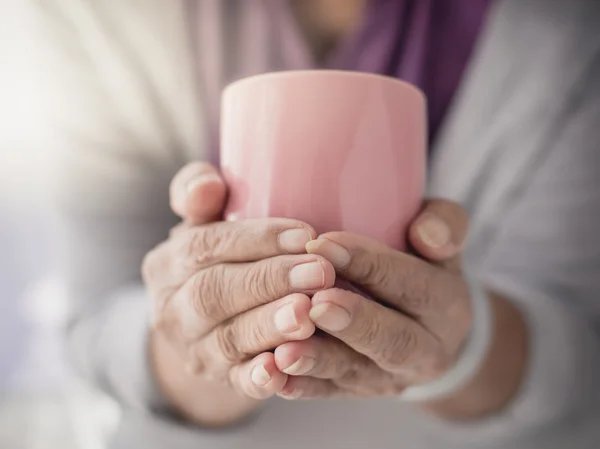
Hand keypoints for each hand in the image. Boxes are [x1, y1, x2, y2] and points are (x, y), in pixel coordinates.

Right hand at [143, 162, 335, 425]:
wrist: (206, 322)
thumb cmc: (219, 259)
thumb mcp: (203, 223)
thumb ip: (199, 193)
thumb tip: (209, 184)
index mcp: (167, 264)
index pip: (205, 246)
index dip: (255, 240)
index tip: (306, 234)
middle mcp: (172, 310)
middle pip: (215, 294)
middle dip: (269, 281)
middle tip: (320, 273)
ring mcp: (194, 350)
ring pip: (228, 339)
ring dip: (269, 326)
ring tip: (309, 314)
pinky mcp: (220, 381)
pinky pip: (237, 384)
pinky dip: (259, 379)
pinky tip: (283, 371)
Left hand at [274, 200, 526, 418]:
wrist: (425, 327)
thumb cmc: (422, 267)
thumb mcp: (442, 242)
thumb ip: (445, 225)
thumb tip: (427, 235)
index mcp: (447, 306)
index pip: (411, 285)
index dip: (369, 265)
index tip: (323, 244)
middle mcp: (425, 351)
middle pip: (391, 341)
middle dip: (352, 322)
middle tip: (315, 303)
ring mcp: (388, 377)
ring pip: (353, 372)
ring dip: (318, 361)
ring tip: (284, 351)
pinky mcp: (356, 390)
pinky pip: (327, 392)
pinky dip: (299, 386)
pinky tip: (274, 377)